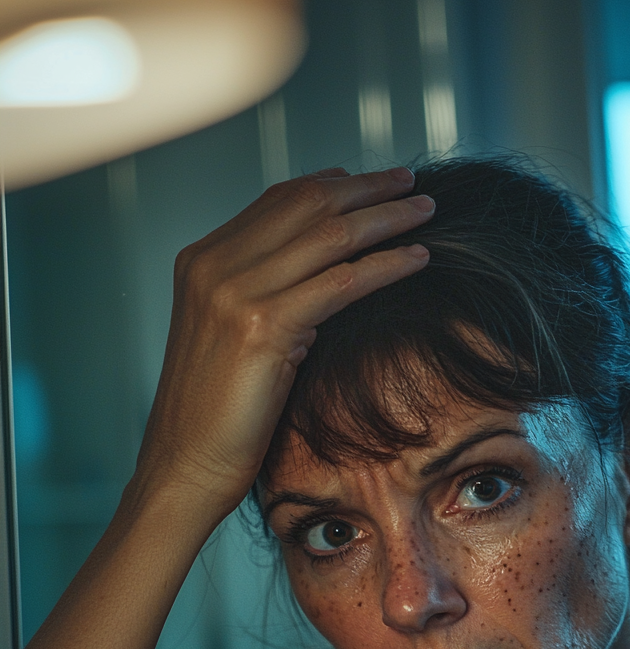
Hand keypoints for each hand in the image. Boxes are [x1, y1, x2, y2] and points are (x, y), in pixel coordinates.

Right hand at [132, 167, 433, 523]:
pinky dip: (385, 265)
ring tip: (425, 210)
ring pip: (329, 235)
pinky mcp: (262, 325)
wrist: (186, 466)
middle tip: (410, 182)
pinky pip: (341, 281)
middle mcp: (213, 265)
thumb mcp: (235, 339)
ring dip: (385, 217)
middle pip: (305, 203)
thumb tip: (327, 271)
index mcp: (201, 261)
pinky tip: (417, 259)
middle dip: (365, 188)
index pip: (276, 200)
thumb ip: (266, 295)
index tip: (373, 182)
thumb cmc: (217, 418)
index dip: (332, 184)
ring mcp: (234, 291)